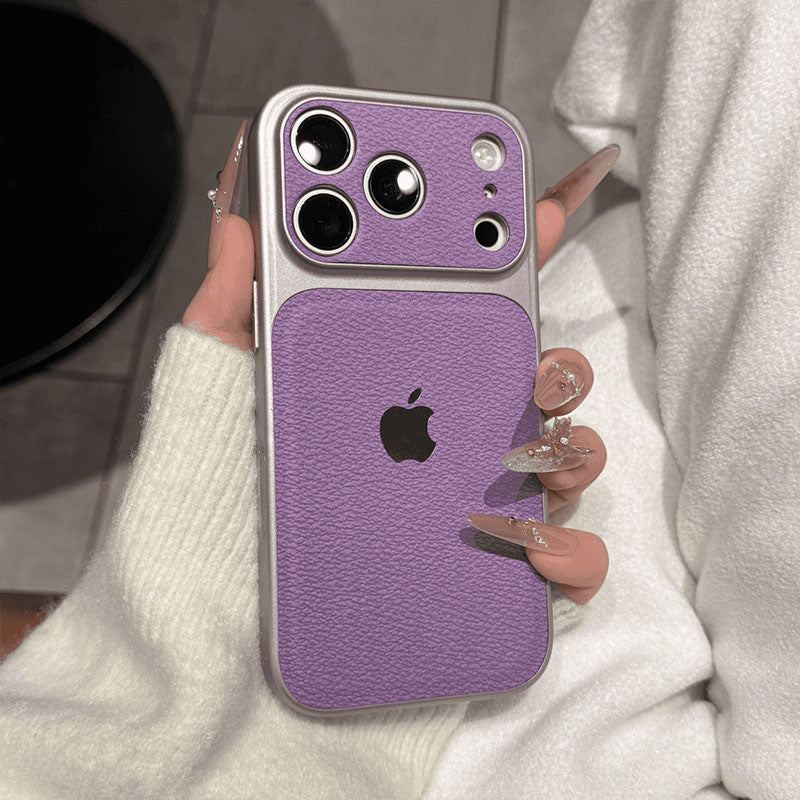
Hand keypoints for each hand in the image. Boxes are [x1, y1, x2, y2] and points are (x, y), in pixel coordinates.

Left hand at [183, 123, 616, 605]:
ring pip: (567, 465)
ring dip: (572, 451)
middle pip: (541, 388)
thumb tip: (239, 213)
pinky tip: (529, 546)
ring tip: (526, 458)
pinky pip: (563, 564)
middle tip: (535, 365)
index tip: (548, 209)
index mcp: (404, 385)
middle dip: (560, 365)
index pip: (474, 315)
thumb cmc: (219, 492)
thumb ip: (235, 299)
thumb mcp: (221, 382)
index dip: (519, 260)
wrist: (211, 610)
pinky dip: (569, 552)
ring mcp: (477, 506)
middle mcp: (450, 441)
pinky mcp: (490, 579)